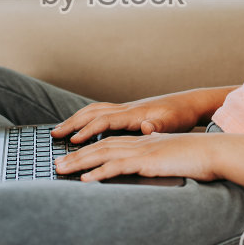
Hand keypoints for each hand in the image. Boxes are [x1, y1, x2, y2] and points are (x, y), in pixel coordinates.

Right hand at [50, 92, 201, 143]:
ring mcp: (125, 108)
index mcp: (134, 114)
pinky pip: (99, 112)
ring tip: (59, 131)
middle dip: (72, 123)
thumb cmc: (180, 116)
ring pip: (93, 110)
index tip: (74, 141)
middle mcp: (126, 109)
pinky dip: (85, 118)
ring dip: (75, 119)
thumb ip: (159, 128)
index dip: (88, 131)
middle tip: (54, 135)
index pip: (105, 121)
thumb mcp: (173, 124)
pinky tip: (80, 127)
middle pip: (92, 113)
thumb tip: (147, 128)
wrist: (188, 103)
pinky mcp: (126, 111)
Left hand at [54, 131, 219, 182]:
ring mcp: (142, 150)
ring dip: (79, 162)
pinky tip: (86, 179)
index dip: (87, 148)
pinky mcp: (148, 161)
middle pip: (99, 146)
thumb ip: (156, 156)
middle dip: (75, 155)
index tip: (70, 155)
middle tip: (56, 165)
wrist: (215, 152)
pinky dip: (99, 172)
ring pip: (102, 154)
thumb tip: (147, 161)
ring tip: (61, 170)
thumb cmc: (197, 157)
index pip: (108, 142)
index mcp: (142, 140)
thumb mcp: (171, 155)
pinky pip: (118, 166)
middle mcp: (138, 142)